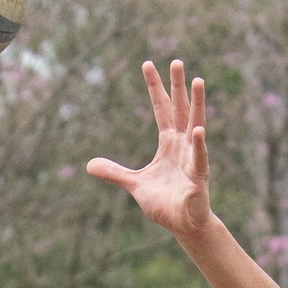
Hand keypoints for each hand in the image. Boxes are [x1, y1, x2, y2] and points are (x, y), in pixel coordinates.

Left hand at [87, 59, 212, 240]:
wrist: (183, 225)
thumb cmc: (164, 203)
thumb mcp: (134, 185)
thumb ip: (114, 173)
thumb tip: (89, 165)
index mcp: (168, 143)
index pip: (162, 110)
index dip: (155, 88)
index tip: (148, 64)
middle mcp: (182, 145)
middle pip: (179, 110)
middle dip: (178, 87)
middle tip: (177, 61)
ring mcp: (192, 158)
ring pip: (195, 125)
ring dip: (196, 104)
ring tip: (197, 81)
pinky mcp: (198, 177)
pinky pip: (198, 158)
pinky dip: (198, 146)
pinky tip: (197, 131)